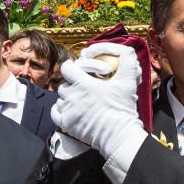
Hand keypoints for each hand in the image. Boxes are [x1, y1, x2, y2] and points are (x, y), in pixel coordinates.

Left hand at [51, 43, 143, 158]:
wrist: (119, 135)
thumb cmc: (123, 107)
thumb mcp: (128, 81)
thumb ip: (127, 60)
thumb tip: (126, 49)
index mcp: (84, 83)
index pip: (67, 68)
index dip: (71, 67)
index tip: (76, 70)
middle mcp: (72, 96)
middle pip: (64, 85)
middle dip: (71, 85)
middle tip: (82, 88)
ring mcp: (68, 111)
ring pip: (60, 99)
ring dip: (68, 98)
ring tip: (80, 101)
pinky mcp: (66, 124)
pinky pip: (55, 113)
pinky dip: (60, 110)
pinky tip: (70, 110)